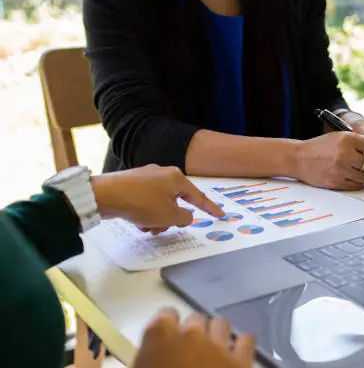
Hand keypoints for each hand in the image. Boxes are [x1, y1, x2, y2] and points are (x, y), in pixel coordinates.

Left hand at [91, 165, 223, 233]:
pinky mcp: (131, 184)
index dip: (210, 208)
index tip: (220, 214)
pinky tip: (136, 221)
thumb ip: (185, 218)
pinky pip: (146, 202)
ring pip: (160, 204)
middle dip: (170, 218)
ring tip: (146, 226)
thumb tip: (184, 216)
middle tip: (162, 227)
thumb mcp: (170, 216)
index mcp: (176, 178)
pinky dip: (145, 214)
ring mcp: (145, 177)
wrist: (106, 195)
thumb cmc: (142, 203)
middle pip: (176, 202)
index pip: (198, 196)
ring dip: (157, 218)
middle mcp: (162, 173)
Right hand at [133, 308, 254, 367]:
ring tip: (213, 353)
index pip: (167, 314)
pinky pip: (247, 340)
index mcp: (160, 334)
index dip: (168, 328)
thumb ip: (148, 359)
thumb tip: (157, 359)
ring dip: (217, 336)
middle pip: (196, 319)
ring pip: (221, 324)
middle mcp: (191, 333)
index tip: (168, 342)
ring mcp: (219, 345)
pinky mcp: (241, 361)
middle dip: (193, 333)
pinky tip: (235, 356)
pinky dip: (241, 346)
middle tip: (189, 353)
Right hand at [293, 132, 363, 189]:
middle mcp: (345, 154)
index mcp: (348, 139)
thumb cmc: (321, 147)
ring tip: (356, 169)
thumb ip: (361, 142)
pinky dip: (356, 182)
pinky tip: (349, 175)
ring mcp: (340, 170)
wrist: (298, 158)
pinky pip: (357, 185)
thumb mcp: (341, 137)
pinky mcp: (336, 182)